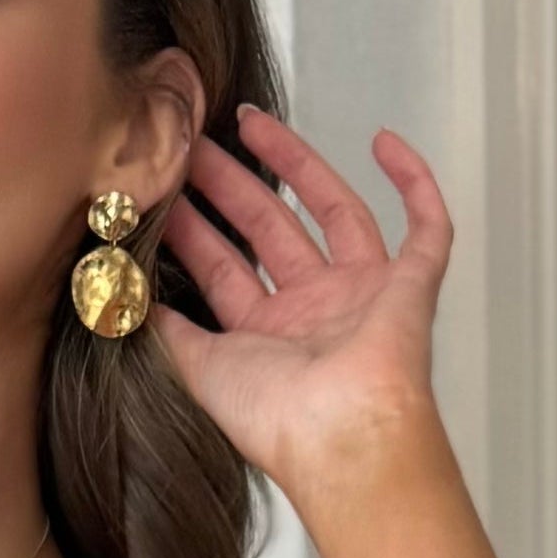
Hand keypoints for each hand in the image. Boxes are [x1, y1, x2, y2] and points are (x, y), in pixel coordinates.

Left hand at [153, 105, 452, 497]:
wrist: (341, 436)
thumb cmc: (277, 419)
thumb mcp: (200, 371)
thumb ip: (168, 332)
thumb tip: (130, 298)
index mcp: (270, 338)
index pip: (227, 269)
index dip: (196, 228)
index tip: (165, 189)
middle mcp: (317, 313)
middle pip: (273, 229)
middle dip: (232, 186)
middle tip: (195, 144)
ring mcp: (365, 295)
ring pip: (335, 211)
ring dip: (297, 164)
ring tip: (251, 122)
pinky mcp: (412, 285)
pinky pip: (427, 226)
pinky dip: (414, 183)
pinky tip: (386, 140)